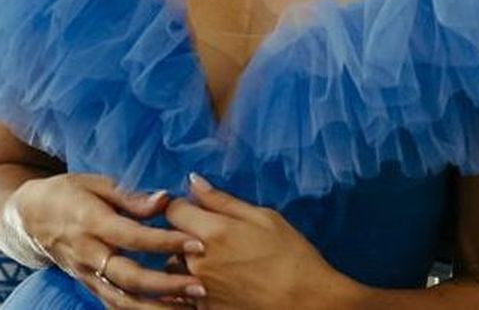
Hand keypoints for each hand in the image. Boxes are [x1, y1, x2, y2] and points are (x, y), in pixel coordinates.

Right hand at [18, 173, 208, 308]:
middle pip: (128, 276)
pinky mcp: (86, 285)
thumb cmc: (67, 193)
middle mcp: (88, 253)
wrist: (28, 217)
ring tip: (189, 306)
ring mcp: (85, 274)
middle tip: (199, 285)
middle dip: (166, 284)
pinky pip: (113, 303)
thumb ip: (130, 196)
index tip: (197, 243)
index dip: (165, 242)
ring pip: (121, 299)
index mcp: (91, 222)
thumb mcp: (94, 182)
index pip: (133, 236)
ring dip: (156, 307)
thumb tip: (165, 200)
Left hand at [164, 172, 342, 309]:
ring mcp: (199, 290)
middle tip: (214, 240)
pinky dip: (195, 287)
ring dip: (187, 263)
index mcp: (213, 232)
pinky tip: (220, 284)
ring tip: (221, 265)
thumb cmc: (292, 258)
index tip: (197, 211)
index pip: (173, 210)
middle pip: (171, 240)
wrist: (308, 304)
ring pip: (176, 268)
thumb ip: (223, 200)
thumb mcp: (264, 218)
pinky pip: (185, 295)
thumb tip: (194, 182)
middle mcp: (199, 262)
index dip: (184, 207)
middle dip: (185, 235)